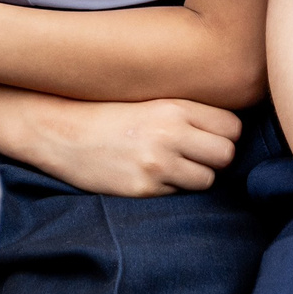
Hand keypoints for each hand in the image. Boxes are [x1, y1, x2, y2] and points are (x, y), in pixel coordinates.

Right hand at [20, 96, 242, 196]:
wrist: (60, 131)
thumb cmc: (105, 112)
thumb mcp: (148, 99)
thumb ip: (186, 111)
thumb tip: (227, 130)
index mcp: (174, 106)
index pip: (232, 126)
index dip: (224, 134)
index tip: (211, 136)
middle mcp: (170, 133)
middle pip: (227, 154)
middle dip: (215, 158)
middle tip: (196, 155)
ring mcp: (157, 163)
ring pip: (208, 179)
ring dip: (195, 176)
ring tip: (172, 166)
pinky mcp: (143, 188)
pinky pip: (178, 194)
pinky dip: (170, 188)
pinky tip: (149, 175)